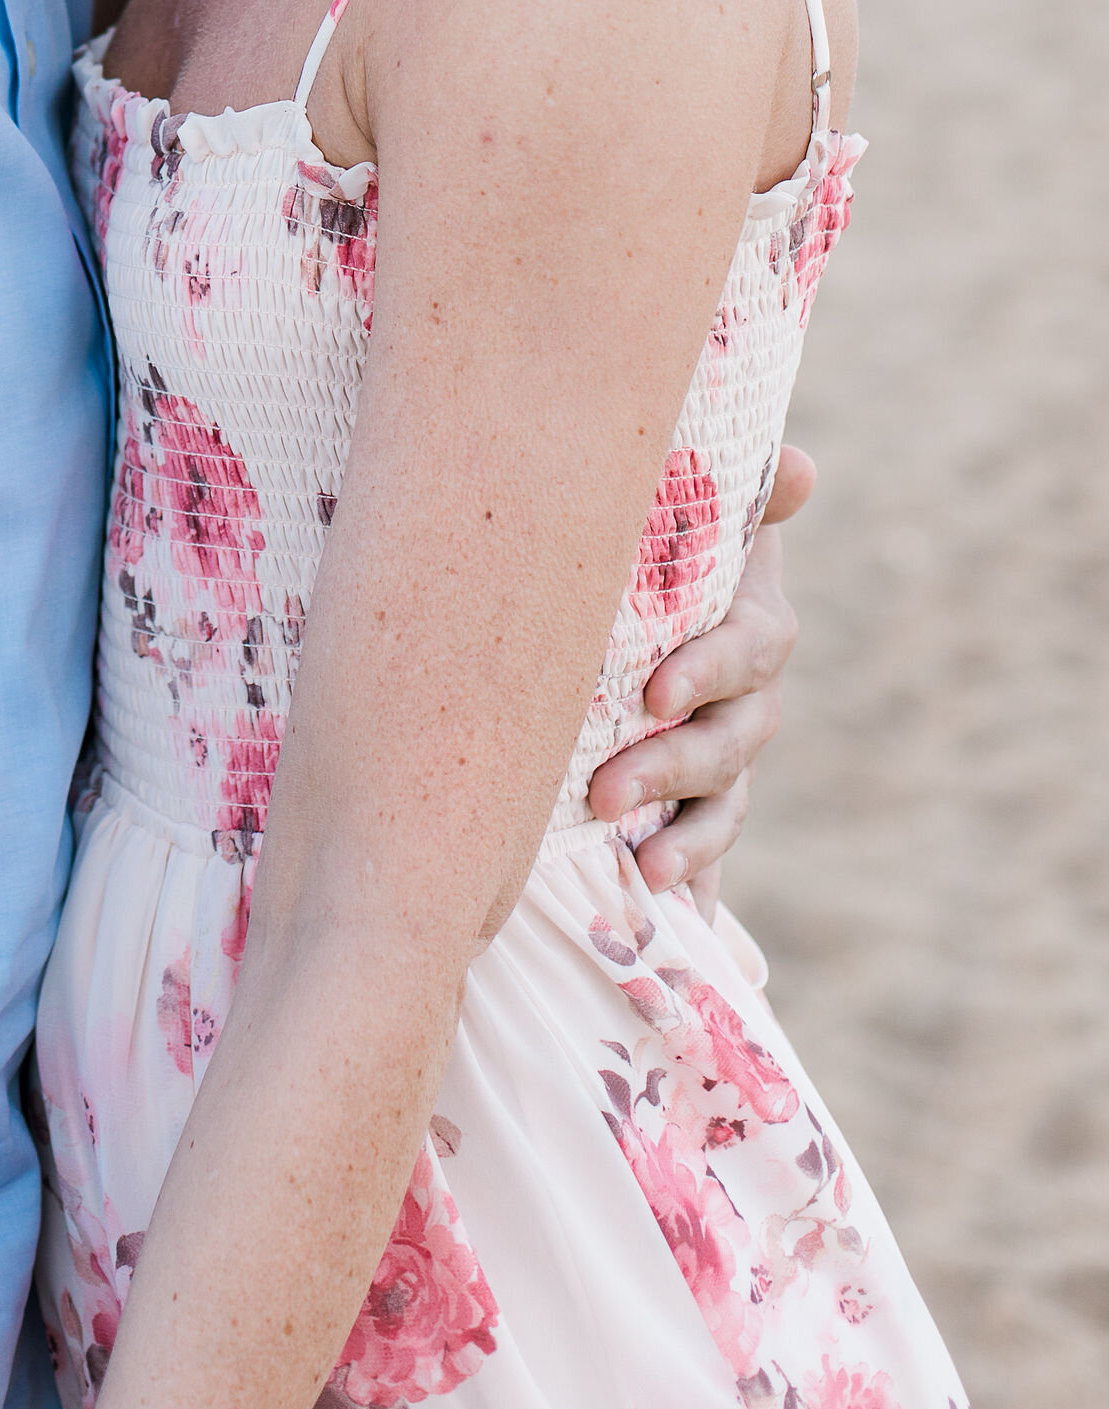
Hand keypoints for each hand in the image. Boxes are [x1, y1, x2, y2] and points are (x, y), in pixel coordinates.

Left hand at [588, 445, 812, 906]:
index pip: (748, 655)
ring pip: (721, 811)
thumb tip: (803, 467)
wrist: (638, 577)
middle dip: (671, 770)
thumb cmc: (661, 536)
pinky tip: (677, 942)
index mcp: (750, 630)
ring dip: (689, 847)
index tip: (655, 691)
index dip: (708, 671)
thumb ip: (740, 488)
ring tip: (646, 874)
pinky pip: (703, 864)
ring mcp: (721, 761)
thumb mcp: (689, 507)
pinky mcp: (689, 806)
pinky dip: (695, 903)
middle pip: (728, 745)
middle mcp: (745, 703)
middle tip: (605, 791)